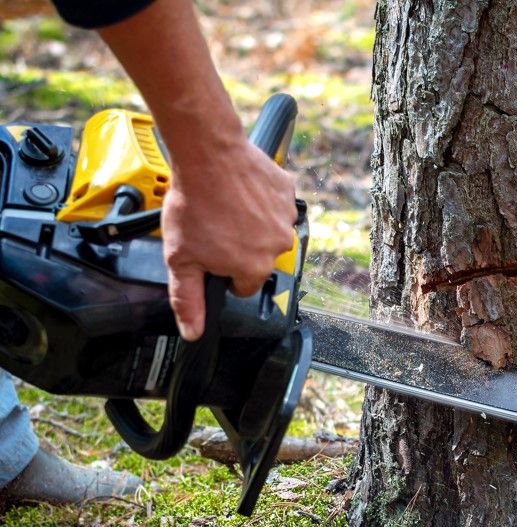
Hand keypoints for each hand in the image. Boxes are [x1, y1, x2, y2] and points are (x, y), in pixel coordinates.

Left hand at [160, 134, 295, 340]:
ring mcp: (285, 218)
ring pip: (268, 231)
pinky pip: (276, 205)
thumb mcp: (180, 258)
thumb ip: (188, 299)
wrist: (207, 155)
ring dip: (252, 224)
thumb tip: (193, 333)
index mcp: (254, 268)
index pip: (243, 285)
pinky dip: (261, 201)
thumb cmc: (193, 204)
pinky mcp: (287, 193)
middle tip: (215, 225)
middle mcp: (277, 247)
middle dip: (240, 247)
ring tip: (226, 206)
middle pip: (258, 258)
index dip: (223, 271)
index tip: (211, 252)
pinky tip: (240, 192)